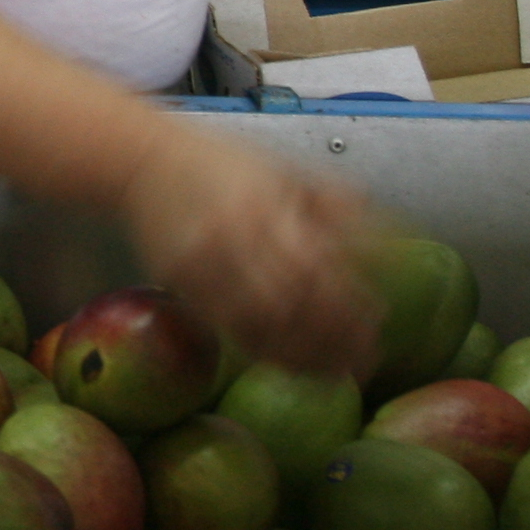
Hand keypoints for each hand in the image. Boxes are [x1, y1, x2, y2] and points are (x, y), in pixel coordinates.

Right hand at [117, 121, 382, 381]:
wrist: (143, 161)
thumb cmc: (223, 162)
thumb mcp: (285, 168)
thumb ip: (334, 201)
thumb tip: (387, 242)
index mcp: (265, 203)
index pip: (317, 266)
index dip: (349, 303)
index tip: (378, 321)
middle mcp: (232, 235)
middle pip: (290, 302)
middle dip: (333, 337)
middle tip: (365, 355)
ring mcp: (201, 264)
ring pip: (258, 324)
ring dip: (302, 354)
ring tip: (335, 369)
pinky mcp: (180, 284)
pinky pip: (227, 327)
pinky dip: (265, 350)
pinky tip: (290, 359)